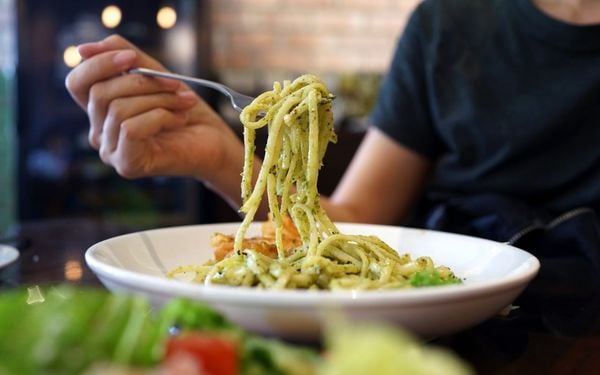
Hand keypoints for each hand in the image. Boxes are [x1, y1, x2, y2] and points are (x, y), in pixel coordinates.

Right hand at [65, 35, 242, 183]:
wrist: (216, 143)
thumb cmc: (187, 110)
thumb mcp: (156, 75)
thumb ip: (124, 58)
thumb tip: (83, 49)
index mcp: (102, 111)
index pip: (77, 83)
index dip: (98, 64)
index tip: (132, 57)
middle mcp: (99, 133)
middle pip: (100, 93)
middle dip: (142, 81)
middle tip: (176, 84)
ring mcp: (111, 151)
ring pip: (118, 109)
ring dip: (159, 99)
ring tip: (185, 102)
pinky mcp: (127, 164)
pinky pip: (130, 128)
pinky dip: (161, 117)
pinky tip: (180, 120)